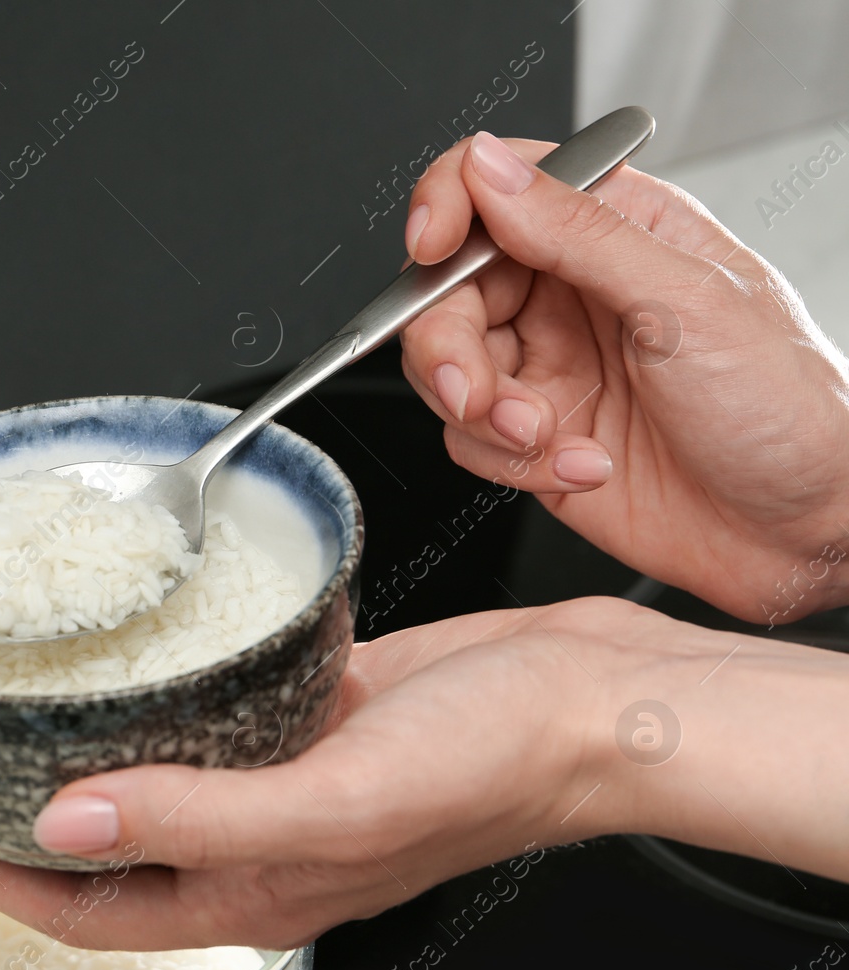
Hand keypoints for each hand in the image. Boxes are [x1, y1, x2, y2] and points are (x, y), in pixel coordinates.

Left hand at [0, 597, 848, 950]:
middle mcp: (254, 839)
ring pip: (152, 780)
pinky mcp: (312, 717)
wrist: (589, 704)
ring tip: (14, 710)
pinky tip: (138, 651)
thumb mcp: (330, 802)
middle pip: (102, 850)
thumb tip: (65, 827)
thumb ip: (195, 818)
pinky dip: (163, 698)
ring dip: (81, 756)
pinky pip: (214, 716)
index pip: (81, 906)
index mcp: (249, 884)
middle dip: (8, 824)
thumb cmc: (491, 765)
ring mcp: (281, 777)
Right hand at [399, 132, 848, 622]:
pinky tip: (583, 466)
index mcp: (615, 230)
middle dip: (446, 347)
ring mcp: (549, 368)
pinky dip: (509, 462)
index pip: (494, 185)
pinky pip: (469, 441)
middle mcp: (570, 294)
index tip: (432, 251)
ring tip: (546, 436)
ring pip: (444, 369)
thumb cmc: (786, 408)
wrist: (805, 532)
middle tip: (475, 391)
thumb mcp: (684, 302)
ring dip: (482, 414)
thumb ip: (578, 232)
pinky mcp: (535, 439)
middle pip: (447, 290)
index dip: (447, 208)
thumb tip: (489, 169)